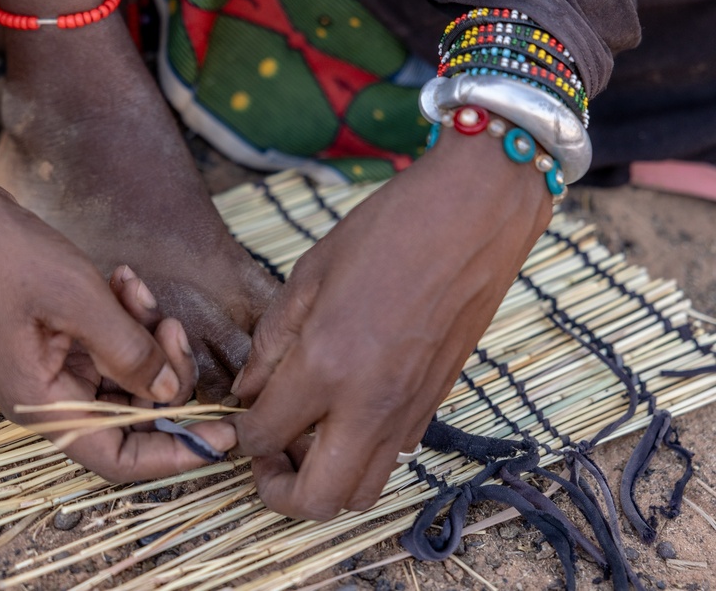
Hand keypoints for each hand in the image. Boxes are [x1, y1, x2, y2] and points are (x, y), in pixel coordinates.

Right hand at [0, 132, 234, 480]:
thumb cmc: (6, 258)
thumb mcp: (80, 302)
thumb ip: (131, 354)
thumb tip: (175, 394)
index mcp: (42, 406)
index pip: (118, 458)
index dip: (175, 454)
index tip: (223, 434)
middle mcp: (49, 398)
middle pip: (132, 414)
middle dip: (164, 371)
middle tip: (173, 325)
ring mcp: (55, 370)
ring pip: (129, 375)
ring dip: (145, 335)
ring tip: (137, 290)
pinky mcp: (61, 342)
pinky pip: (112, 344)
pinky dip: (128, 317)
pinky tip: (125, 280)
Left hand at [231, 124, 552, 519]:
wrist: (473, 214)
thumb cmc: (387, 231)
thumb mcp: (308, 275)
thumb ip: (271, 343)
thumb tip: (249, 392)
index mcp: (326, 365)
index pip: (263, 439)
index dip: (241, 436)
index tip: (241, 417)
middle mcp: (369, 404)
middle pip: (316, 501)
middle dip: (279, 492)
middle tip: (268, 455)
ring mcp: (408, 411)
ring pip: (362, 494)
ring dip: (325, 480)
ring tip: (308, 436)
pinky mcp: (436, 405)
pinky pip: (392, 458)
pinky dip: (362, 454)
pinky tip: (348, 410)